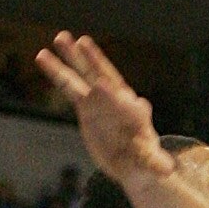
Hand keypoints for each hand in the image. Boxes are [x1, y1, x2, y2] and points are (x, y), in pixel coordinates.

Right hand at [35, 31, 168, 188]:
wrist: (132, 162)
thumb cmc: (145, 163)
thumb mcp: (152, 166)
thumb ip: (155, 163)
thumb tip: (167, 170)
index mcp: (134, 114)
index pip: (123, 100)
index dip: (113, 94)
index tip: (101, 85)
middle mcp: (117, 101)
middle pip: (104, 77)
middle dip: (94, 61)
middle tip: (81, 42)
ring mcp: (100, 101)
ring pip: (84, 76)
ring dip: (71, 57)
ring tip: (59, 37)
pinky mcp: (86, 106)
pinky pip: (69, 86)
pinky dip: (57, 72)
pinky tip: (42, 55)